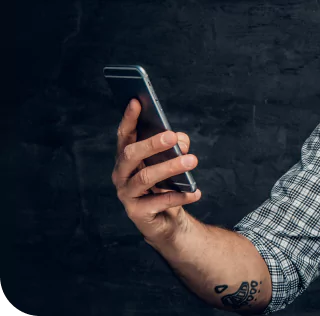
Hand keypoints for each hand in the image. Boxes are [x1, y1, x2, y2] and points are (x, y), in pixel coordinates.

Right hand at [112, 98, 201, 246]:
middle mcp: (121, 174)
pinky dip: (179, 196)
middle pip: (131, 155)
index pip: (125, 135)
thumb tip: (180, 140)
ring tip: (192, 161)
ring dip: (170, 167)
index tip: (136, 101)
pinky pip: (159, 201)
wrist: (167, 221)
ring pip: (145, 177)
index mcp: (127, 159)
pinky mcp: (137, 213)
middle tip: (172, 137)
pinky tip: (195, 192)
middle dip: (151, 144)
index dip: (129, 118)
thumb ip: (175, 147)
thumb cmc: (167, 185)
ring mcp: (127, 194)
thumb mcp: (172, 163)